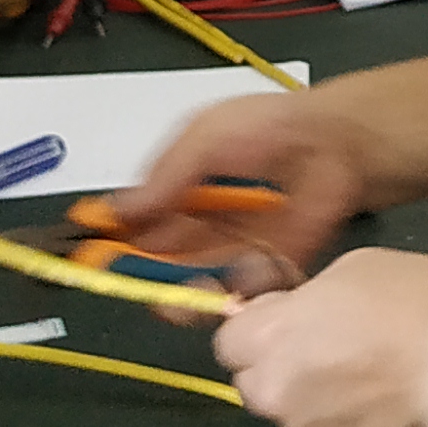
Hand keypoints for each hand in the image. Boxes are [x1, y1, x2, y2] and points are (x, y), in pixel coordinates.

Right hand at [113, 92, 393, 296]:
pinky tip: (211, 290)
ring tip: (166, 292)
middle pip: (156, 260)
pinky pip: (233, 294)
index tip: (88, 254)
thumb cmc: (270, 129)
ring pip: (189, 282)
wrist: (340, 144)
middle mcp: (201, 223)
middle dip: (138, 273)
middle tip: (124, 280)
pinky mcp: (265, 271)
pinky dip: (218, 297)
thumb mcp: (206, 137)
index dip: (111, 239)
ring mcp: (232, 250)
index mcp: (181, 187)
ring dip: (173, 291)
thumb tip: (113, 212)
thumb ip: (164, 177)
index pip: (135, 221)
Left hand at [212, 249, 427, 426]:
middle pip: (253, 382)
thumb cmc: (416, 303)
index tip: (289, 316)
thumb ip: (311, 296)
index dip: (256, 325)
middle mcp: (276, 391)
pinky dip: (345, 420)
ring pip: (292, 411)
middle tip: (326, 345)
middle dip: (278, 365)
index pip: (227, 340)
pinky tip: (384, 399)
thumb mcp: (359, 267)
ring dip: (312, 394)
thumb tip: (302, 314)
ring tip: (366, 375)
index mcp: (272, 337)